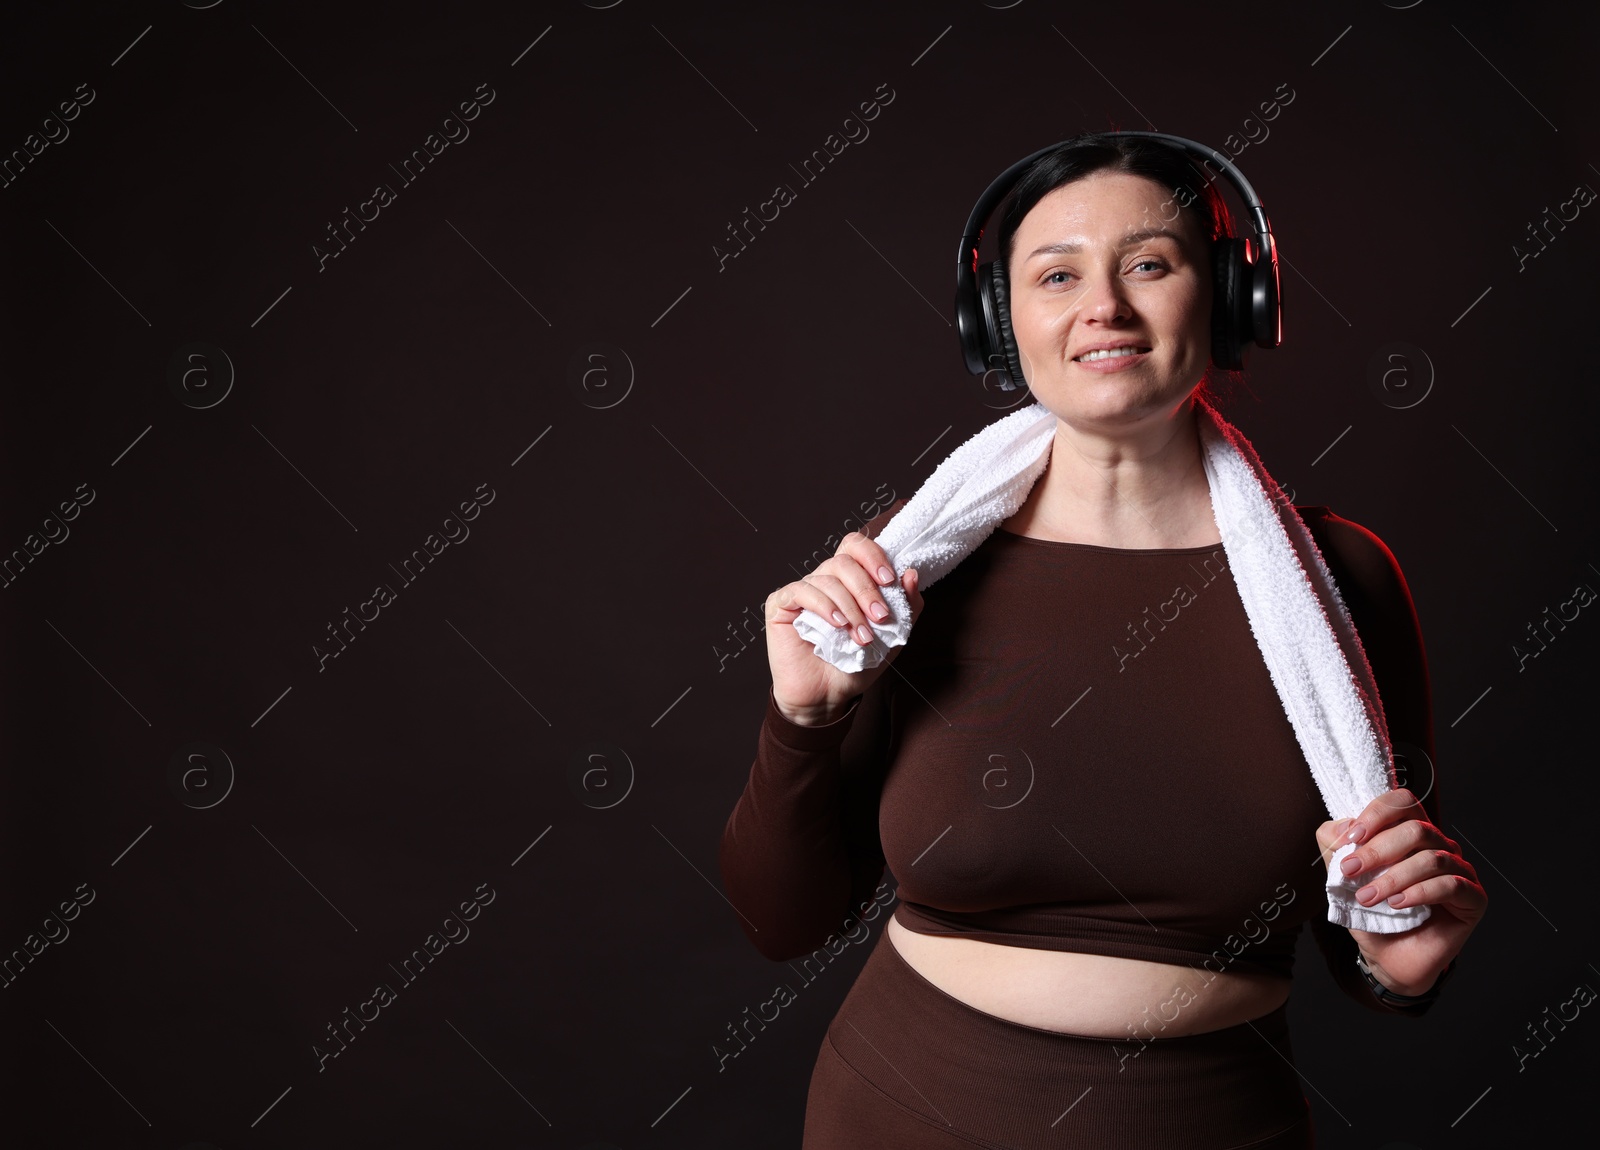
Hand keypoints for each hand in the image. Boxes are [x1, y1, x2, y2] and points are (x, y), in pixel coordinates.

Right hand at [764, 507, 922, 724]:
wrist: (828, 696)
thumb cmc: (856, 664)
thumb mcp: (893, 636)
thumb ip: (907, 606)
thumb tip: (911, 573)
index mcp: (848, 581)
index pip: (856, 547)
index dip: (873, 555)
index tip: (890, 580)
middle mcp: (823, 580)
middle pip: (844, 561)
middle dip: (868, 589)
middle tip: (881, 618)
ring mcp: (801, 591)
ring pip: (827, 578)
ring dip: (850, 608)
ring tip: (861, 636)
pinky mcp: (781, 605)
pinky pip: (802, 591)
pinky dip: (824, 606)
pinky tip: (837, 625)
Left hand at [1315, 787, 1486, 994]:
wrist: (1387, 956)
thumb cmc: (1370, 912)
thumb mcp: (1342, 876)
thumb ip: (1335, 846)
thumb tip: (1341, 826)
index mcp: (1411, 833)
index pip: (1403, 803)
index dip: (1377, 815)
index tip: (1350, 839)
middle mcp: (1439, 846)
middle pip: (1416, 829)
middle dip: (1377, 850)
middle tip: (1350, 871)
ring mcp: (1459, 871)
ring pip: (1431, 858)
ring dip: (1392, 877)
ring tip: (1367, 897)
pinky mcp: (1473, 898)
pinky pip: (1450, 885)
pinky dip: (1419, 892)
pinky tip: (1397, 904)